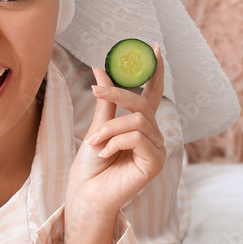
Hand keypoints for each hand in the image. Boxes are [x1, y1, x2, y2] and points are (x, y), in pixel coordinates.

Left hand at [67, 44, 166, 219]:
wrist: (85, 195)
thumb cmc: (90, 167)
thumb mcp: (96, 128)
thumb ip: (105, 101)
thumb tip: (101, 68)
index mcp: (140, 126)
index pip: (152, 94)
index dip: (156, 72)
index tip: (155, 48)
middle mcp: (153, 136)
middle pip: (143, 103)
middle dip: (118, 93)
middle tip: (95, 89)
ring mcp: (157, 150)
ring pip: (137, 121)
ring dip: (110, 128)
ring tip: (94, 143)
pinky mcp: (155, 163)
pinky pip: (137, 138)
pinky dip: (116, 142)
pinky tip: (104, 154)